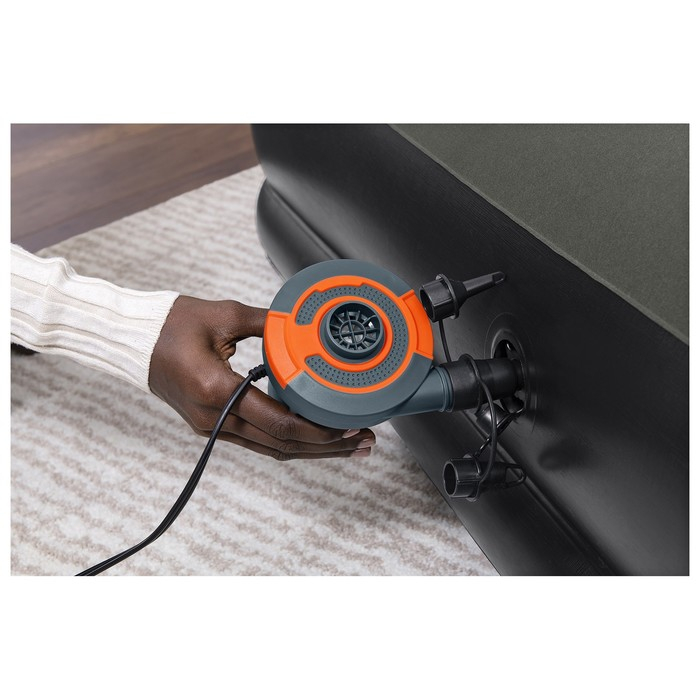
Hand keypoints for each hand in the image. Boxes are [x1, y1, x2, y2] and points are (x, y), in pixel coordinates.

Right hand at [149, 296, 375, 459]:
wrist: (134, 343)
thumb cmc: (173, 325)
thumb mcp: (224, 315)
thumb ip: (269, 323)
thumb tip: (304, 326)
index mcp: (217, 390)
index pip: (278, 422)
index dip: (318, 430)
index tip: (348, 427)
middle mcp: (215, 418)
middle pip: (282, 445)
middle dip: (327, 446)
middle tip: (363, 443)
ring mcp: (212, 427)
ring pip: (272, 450)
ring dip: (312, 450)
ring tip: (348, 448)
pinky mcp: (213, 426)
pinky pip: (259, 442)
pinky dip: (289, 443)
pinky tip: (314, 440)